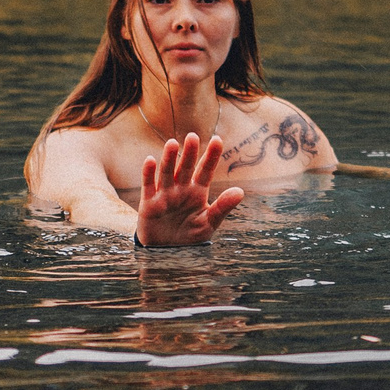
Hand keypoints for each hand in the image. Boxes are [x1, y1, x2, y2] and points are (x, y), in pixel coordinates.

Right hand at [135, 132, 245, 246]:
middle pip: (186, 167)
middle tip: (193, 137)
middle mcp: (181, 189)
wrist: (167, 252)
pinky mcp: (149, 203)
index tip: (218, 140)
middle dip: (189, 153)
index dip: (211, 156)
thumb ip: (222, 207)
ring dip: (169, 158)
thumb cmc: (190, 235)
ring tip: (172, 143)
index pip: (206, 171)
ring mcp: (165, 194)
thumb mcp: (209, 223)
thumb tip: (240, 191)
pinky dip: (148, 173)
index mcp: (198, 192)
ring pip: (167, 172)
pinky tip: (150, 160)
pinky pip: (148, 185)